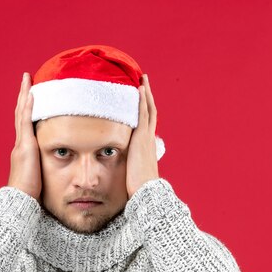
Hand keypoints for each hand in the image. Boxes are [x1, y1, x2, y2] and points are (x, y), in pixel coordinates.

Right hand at [7, 72, 41, 202]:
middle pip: (22, 114)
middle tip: (27, 79)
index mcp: (25, 151)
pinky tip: (31, 94)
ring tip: (27, 79)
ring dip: (25, 95)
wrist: (21, 200)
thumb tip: (62, 167)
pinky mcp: (25, 146)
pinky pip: (25, 122)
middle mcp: (21, 144)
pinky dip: (28, 107)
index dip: (28, 108)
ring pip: (22, 113)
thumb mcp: (42, 176)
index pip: (26, 124)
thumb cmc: (33, 194)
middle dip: (24, 96)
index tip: (32, 94)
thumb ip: (48, 168)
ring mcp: (21, 144)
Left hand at [126, 74, 158, 198]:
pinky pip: (142, 115)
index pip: (146, 124)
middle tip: (144, 81)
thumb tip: (121, 167)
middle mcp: (149, 139)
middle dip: (147, 96)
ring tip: (142, 79)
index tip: (141, 98)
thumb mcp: (131, 173)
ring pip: (148, 110)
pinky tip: (139, 89)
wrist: (146, 192)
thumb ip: (127, 165)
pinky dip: (142, 101)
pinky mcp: (141, 138)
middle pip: (150, 112)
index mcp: (146, 146)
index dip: (144, 110)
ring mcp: (146, 138)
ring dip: (145, 94)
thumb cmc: (138, 187)